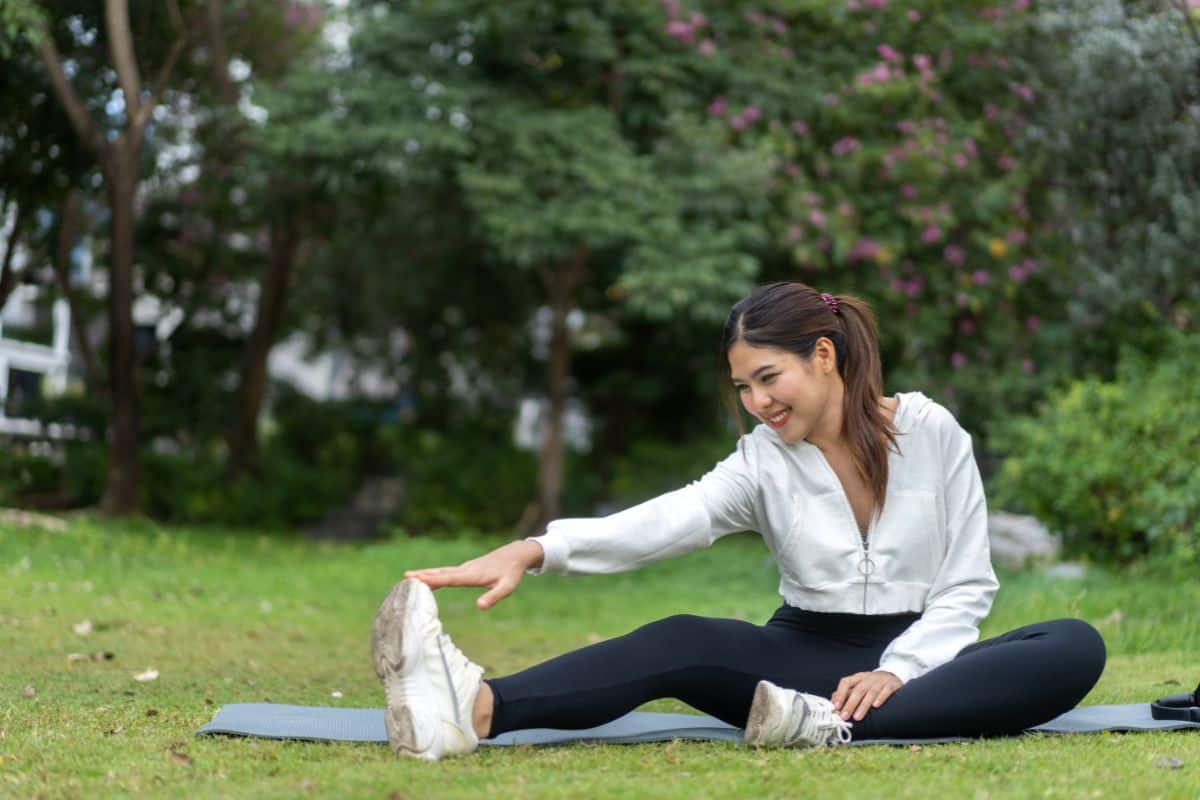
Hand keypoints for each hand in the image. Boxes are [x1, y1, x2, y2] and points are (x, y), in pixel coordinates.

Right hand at [404, 540, 543, 610]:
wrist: (516, 554)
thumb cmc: (512, 573)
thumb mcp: (507, 587)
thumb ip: (494, 597)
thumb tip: (480, 607)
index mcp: (473, 575)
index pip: (450, 578)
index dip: (433, 579)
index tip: (417, 578)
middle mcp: (466, 570)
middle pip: (441, 572)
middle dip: (423, 575)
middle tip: (405, 576)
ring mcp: (465, 568)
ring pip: (442, 571)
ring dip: (426, 574)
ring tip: (409, 577)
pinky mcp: (466, 569)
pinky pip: (446, 572)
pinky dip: (434, 574)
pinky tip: (427, 579)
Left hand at [830, 670, 901, 721]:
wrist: (892, 676)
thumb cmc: (872, 683)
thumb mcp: (859, 685)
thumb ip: (846, 693)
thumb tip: (833, 702)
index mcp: (858, 677)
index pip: (846, 682)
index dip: (840, 694)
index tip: (836, 706)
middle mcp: (868, 678)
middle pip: (858, 690)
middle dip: (850, 704)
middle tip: (844, 716)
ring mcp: (880, 681)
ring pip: (871, 692)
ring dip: (863, 705)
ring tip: (857, 717)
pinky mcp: (892, 685)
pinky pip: (886, 690)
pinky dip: (880, 698)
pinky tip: (876, 706)